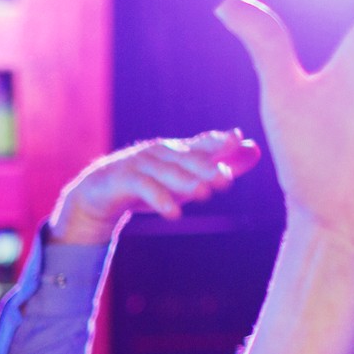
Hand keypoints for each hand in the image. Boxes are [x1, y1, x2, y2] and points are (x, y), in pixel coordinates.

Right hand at [50, 130, 261, 244]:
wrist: (98, 195)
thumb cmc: (146, 186)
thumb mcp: (182, 179)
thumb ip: (217, 167)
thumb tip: (255, 152)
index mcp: (175, 149)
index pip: (200, 143)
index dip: (217, 141)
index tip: (236, 139)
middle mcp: (158, 152)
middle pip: (186, 158)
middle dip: (206, 166)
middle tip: (225, 180)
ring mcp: (139, 164)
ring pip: (166, 172)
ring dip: (185, 183)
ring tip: (203, 194)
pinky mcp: (122, 179)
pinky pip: (144, 188)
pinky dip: (160, 200)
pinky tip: (174, 214)